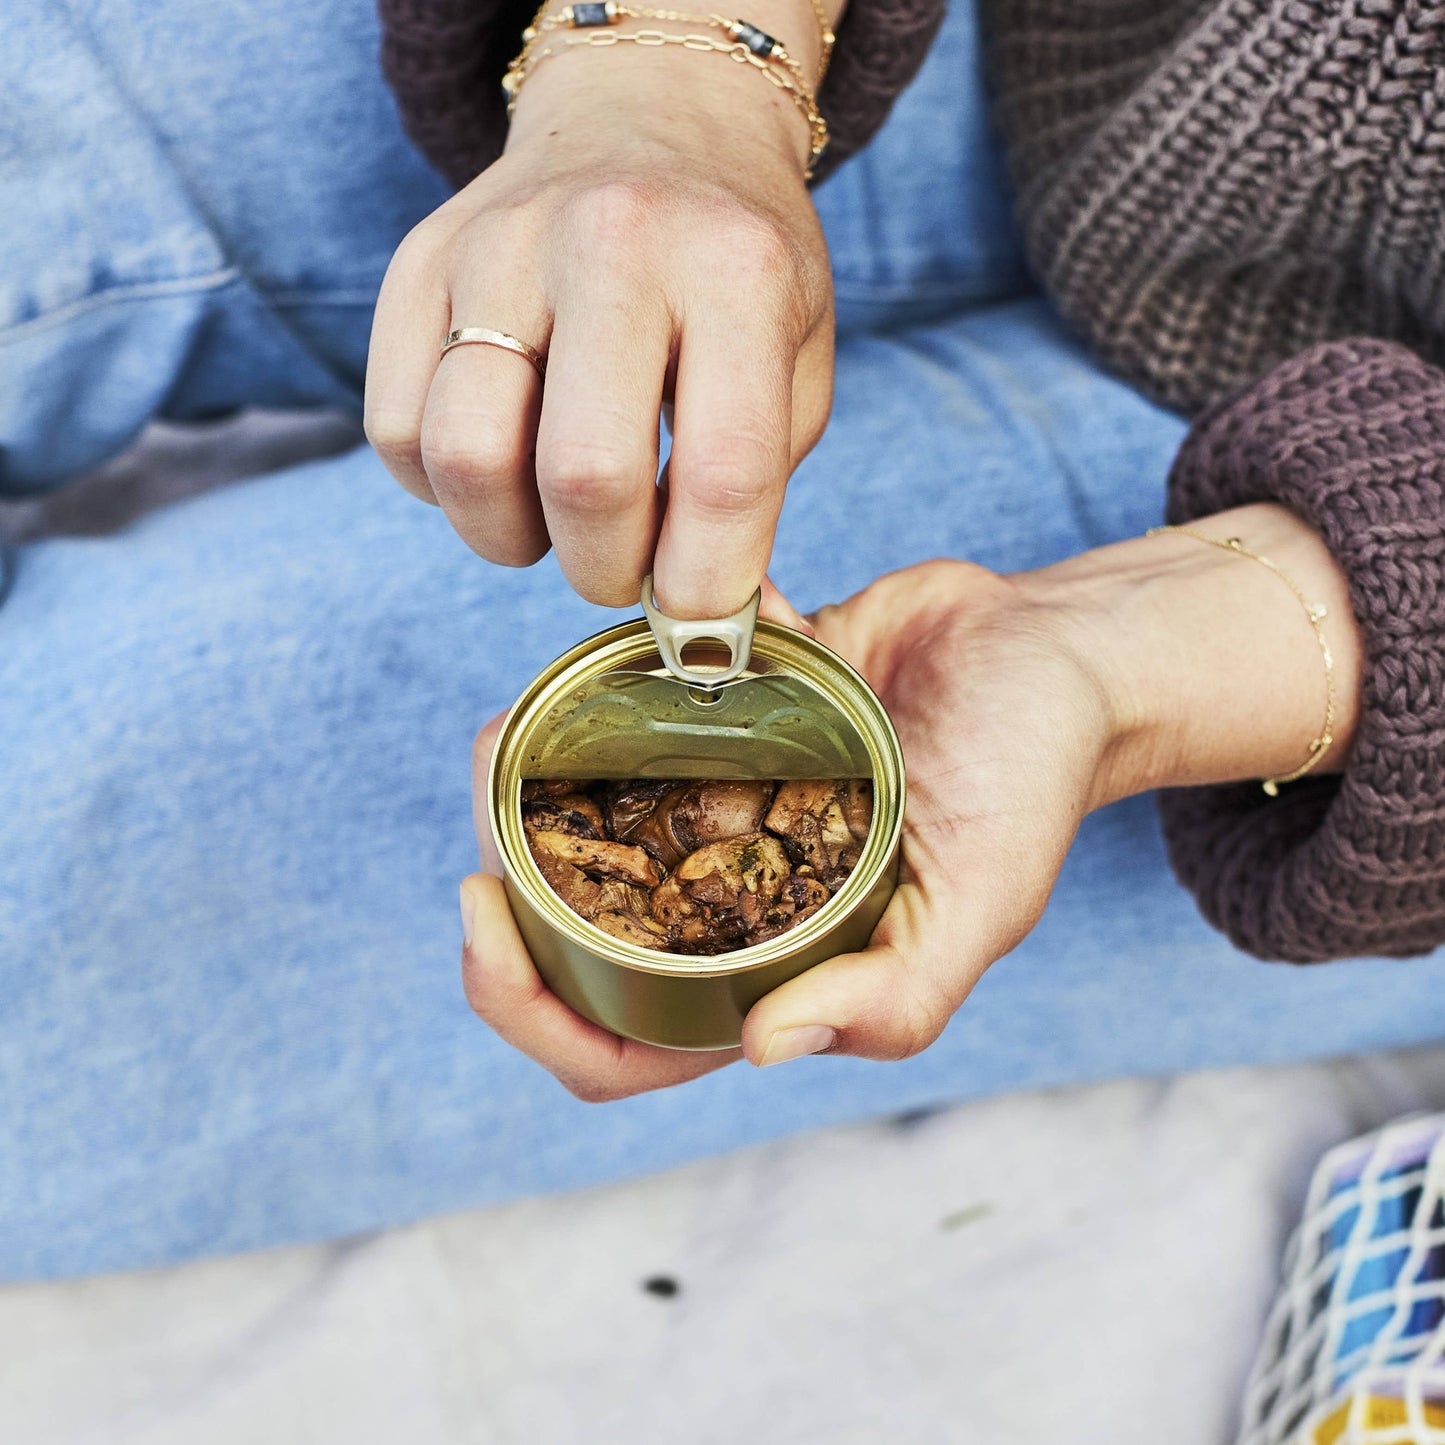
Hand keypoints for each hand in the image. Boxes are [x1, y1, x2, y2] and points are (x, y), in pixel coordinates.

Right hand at [364, 18, 834, 617]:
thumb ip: (759, 500)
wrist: (651, 119)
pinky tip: (501, 462)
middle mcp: (612, 242)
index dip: (708, 589)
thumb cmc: (735, 269)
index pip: (724, 475)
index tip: (699, 625)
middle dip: (605, 573)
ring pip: (466, 460)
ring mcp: (498, 245)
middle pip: (583, 479)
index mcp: (737, 272)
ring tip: (552, 520)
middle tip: (621, 569)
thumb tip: (710, 644)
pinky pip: (394, 434)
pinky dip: (444, 490)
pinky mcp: (416, 265)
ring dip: (509, 538)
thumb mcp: (794, 362)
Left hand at [457, 564, 1125, 1095]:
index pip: (617, 1043)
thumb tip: (763, 1050)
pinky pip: (630, 719)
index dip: (528, 1006)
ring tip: (506, 725)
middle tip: (486, 776)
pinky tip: (579, 661)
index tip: (484, 910)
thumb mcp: (981, 907)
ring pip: (579, 825)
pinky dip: (589, 694)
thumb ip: (892, 999)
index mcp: (768, 969)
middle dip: (499, 873)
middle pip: (569, 929)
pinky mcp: (722, 721)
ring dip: (518, 784)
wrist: (1046, 654)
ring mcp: (718, 808)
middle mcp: (726, 897)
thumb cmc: (1027, 785)